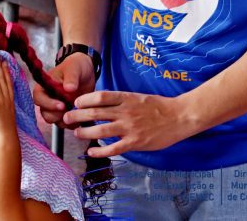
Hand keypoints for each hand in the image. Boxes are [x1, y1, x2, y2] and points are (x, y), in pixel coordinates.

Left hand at [0, 58, 18, 147]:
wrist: (5, 140)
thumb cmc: (4, 133)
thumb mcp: (6, 118)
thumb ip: (3, 109)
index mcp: (11, 102)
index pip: (9, 83)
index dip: (6, 72)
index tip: (5, 63)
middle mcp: (6, 99)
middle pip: (2, 78)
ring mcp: (0, 101)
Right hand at [31, 52, 95, 126]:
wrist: (86, 71)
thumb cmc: (76, 66)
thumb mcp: (74, 68)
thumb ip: (71, 77)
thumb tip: (68, 88)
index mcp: (45, 86)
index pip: (39, 98)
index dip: (48, 104)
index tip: (62, 105)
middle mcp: (48, 98)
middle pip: (44, 113)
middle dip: (56, 115)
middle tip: (69, 110)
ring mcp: (56, 107)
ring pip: (53, 120)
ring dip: (63, 121)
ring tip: (76, 115)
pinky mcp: (65, 113)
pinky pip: (64, 124)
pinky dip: (71, 124)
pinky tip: (80, 118)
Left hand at [63, 90, 200, 156]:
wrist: (179, 117)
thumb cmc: (158, 106)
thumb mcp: (138, 96)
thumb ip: (121, 100)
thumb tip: (101, 103)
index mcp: (126, 98)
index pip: (100, 96)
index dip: (85, 99)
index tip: (76, 103)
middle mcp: (125, 111)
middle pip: (95, 112)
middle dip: (77, 115)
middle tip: (67, 118)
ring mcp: (130, 127)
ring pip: (101, 130)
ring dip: (85, 132)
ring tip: (76, 133)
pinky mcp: (135, 142)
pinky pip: (113, 148)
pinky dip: (100, 150)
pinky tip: (92, 151)